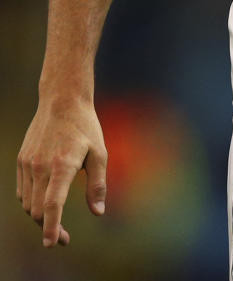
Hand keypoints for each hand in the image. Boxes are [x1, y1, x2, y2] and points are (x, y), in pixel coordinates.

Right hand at [16, 99, 106, 246]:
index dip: (52, 227)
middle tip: (63, 238)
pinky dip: (31, 203)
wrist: (62, 100)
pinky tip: (44, 202)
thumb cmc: (85, 127)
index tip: (53, 243)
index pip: (53, 204)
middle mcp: (41, 166)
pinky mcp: (21, 160)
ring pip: (28, 203)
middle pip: (38, 210)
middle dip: (49, 228)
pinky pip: (22, 192)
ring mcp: (28, 164)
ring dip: (39, 217)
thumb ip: (97, 184)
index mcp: (62, 164)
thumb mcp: (99, 153)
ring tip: (55, 222)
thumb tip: (98, 212)